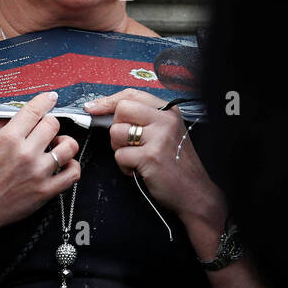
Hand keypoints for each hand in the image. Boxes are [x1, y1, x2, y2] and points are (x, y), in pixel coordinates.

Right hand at [0, 92, 80, 238]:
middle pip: (53, 124)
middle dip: (50, 122)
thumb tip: (18, 113)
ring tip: (56, 145)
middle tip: (45, 128)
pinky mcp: (46, 191)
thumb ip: (2, 126)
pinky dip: (72, 165)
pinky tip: (64, 164)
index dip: (45, 100)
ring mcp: (38, 172)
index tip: (50, 98)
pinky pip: (73, 173)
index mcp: (9, 138)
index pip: (35, 110)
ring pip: (69, 146)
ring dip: (64, 142)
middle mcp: (26, 153)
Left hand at [86, 88, 220, 222]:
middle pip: (121, 109)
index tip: (92, 107)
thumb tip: (107, 112)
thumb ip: (144, 120)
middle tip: (127, 143)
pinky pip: (120, 156)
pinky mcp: (150, 156)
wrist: (195, 193)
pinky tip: (140, 171)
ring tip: (136, 159)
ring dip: (119, 149)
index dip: (108, 101)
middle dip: (116, 127)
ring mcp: (158, 137)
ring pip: (116, 132)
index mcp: (168, 111)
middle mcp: (165, 120)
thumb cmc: (177, 165)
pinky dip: (125, 167)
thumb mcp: (167, 133)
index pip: (132, 95)